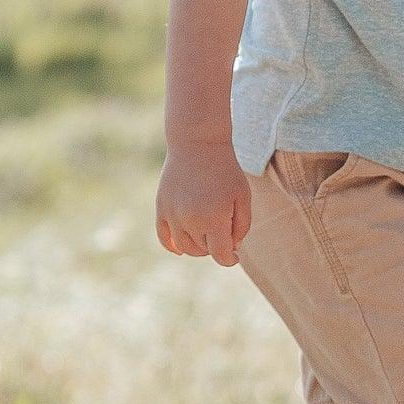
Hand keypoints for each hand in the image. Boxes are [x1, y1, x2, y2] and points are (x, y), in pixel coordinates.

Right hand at [156, 142, 252, 263]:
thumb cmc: (225, 170)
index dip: (229, 259)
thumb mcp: (242, 196)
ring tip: (207, 233)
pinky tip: (182, 248)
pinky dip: (173, 246)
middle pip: (203, 250)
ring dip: (197, 247)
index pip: (220, 255)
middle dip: (216, 246)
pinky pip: (164, 238)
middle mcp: (191, 220)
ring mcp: (173, 215)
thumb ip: (241, 226)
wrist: (197, 144)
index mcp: (214, 219)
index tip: (234, 256)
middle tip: (224, 232)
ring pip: (185, 247)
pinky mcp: (161, 208)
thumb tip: (231, 248)